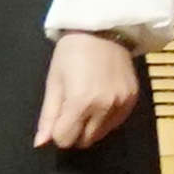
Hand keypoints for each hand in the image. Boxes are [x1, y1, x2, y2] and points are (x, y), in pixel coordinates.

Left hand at [35, 30, 146, 150]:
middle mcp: (104, 108)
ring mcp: (122, 104)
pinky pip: (116, 123)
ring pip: (101, 134)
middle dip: (75, 132)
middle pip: (85, 141)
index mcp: (81, 103)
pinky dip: (106, 119)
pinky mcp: (132, 100)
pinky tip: (101, 101)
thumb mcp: (54, 82)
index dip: (58, 133)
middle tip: (71, 112)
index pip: (66, 140)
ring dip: (91, 127)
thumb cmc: (71, 53)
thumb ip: (48, 116)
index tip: (58, 118)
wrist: (103, 30)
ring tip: (87, 105)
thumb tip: (41, 144)